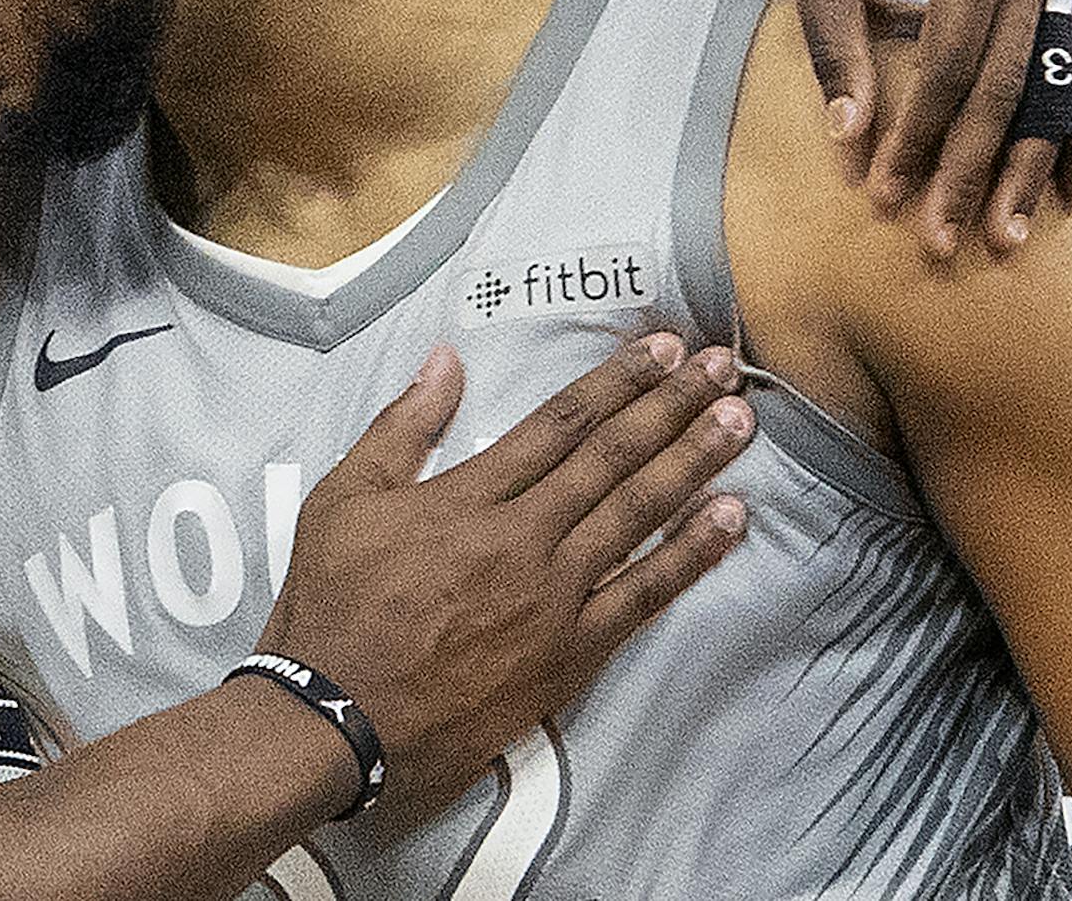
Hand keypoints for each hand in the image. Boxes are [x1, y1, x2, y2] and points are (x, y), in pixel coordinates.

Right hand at [257, 333, 749, 825]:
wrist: (338, 720)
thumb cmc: (332, 610)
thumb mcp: (343, 500)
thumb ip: (400, 428)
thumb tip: (443, 363)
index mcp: (467, 497)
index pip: (559, 422)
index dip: (615, 381)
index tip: (660, 350)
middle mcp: (521, 539)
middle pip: (611, 458)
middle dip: (671, 406)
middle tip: (720, 367)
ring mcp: (552, 598)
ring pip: (638, 515)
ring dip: (694, 463)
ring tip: (739, 422)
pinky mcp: (570, 654)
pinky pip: (644, 596)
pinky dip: (692, 556)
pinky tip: (729, 520)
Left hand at [778, 0, 1071, 258]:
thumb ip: (833, 44)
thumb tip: (851, 137)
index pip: (950, 68)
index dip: (918, 139)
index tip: (883, 197)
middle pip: (1007, 86)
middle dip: (976, 169)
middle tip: (948, 239)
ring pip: (1046, 82)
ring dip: (1026, 161)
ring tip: (1010, 233)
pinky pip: (1064, 60)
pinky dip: (1063, 121)